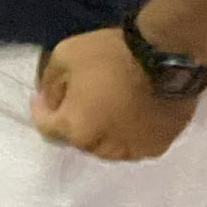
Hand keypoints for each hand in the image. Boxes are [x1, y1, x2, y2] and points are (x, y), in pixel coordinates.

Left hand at [32, 27, 199, 160]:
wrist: (165, 58)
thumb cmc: (110, 55)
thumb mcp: (64, 55)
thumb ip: (50, 82)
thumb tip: (50, 100)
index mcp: (76, 128)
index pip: (47, 128)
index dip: (41, 111)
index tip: (42, 97)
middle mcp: (102, 148)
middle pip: (78, 139)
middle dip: (73, 121)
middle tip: (77, 98)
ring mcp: (133, 151)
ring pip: (107, 146)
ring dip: (101, 130)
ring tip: (106, 106)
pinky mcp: (158, 147)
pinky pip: (133, 143)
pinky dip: (127, 132)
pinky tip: (130, 112)